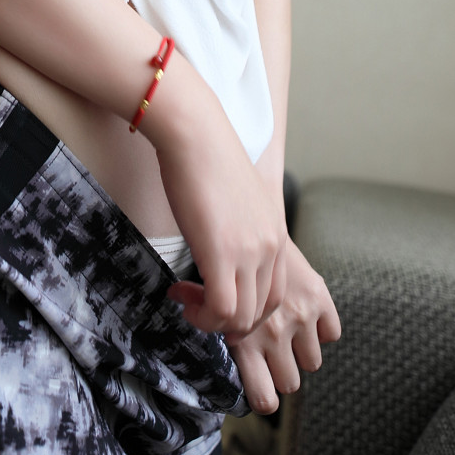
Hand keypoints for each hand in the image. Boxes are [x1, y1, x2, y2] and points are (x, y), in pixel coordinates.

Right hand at [147, 85, 288, 336]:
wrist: (194, 134)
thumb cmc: (206, 158)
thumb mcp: (236, 199)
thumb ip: (239, 228)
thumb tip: (220, 244)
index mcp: (276, 235)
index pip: (274, 296)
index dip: (243, 307)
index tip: (211, 293)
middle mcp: (271, 247)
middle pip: (261, 313)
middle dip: (227, 321)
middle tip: (195, 304)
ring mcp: (250, 253)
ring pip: (242, 319)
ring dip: (210, 321)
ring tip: (185, 300)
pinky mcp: (223, 254)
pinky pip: (222, 311)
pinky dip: (201, 315)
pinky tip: (178, 293)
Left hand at [193, 237, 340, 412]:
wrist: (242, 194)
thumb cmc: (215, 234)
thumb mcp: (198, 274)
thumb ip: (198, 295)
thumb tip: (176, 299)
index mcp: (241, 337)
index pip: (263, 398)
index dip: (258, 393)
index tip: (250, 374)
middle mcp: (273, 331)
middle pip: (291, 384)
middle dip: (278, 368)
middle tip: (265, 349)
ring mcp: (299, 313)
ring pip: (311, 362)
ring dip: (299, 348)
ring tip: (283, 330)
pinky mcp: (318, 294)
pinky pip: (331, 332)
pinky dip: (320, 324)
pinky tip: (302, 312)